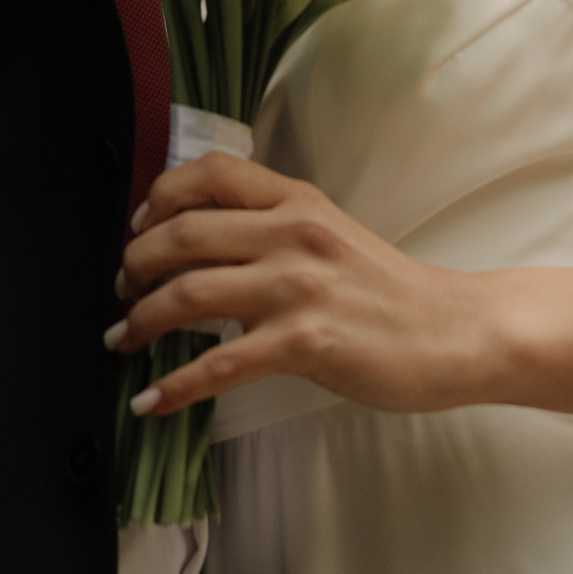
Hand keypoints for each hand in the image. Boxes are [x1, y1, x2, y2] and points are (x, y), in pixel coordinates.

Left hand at [106, 151, 495, 417]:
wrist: (453, 332)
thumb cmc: (389, 291)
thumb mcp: (329, 234)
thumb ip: (272, 228)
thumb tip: (200, 243)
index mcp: (296, 200)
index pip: (208, 173)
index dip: (157, 197)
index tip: (137, 227)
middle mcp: (292, 233)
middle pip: (181, 232)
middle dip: (133, 264)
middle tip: (120, 290)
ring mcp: (297, 287)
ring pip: (188, 293)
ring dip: (140, 320)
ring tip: (121, 338)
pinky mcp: (305, 341)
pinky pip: (219, 365)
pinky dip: (173, 386)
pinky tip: (151, 399)